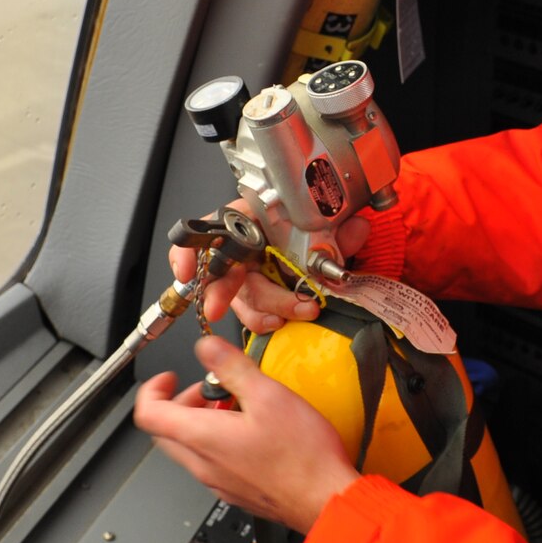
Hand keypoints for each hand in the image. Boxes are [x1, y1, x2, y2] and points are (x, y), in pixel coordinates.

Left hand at [134, 336, 360, 532]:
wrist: (325, 500)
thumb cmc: (301, 456)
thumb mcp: (268, 395)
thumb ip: (232, 367)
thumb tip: (207, 347)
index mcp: (202, 437)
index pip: (148, 414)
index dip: (152, 389)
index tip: (169, 377)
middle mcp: (203, 464)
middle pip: (166, 431)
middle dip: (181, 403)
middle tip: (208, 389)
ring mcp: (218, 482)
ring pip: (190, 448)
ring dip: (201, 422)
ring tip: (236, 406)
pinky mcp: (236, 492)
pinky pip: (212, 463)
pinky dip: (218, 442)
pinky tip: (252, 432)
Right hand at [168, 205, 371, 331]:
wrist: (332, 244)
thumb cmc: (317, 228)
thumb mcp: (329, 223)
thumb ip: (340, 227)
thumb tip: (356, 230)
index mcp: (250, 219)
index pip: (210, 229)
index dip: (189, 249)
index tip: (185, 268)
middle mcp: (243, 247)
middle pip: (221, 270)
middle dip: (218, 292)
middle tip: (215, 308)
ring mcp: (248, 275)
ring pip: (241, 297)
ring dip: (259, 310)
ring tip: (281, 318)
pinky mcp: (259, 299)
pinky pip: (253, 314)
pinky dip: (265, 321)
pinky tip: (278, 323)